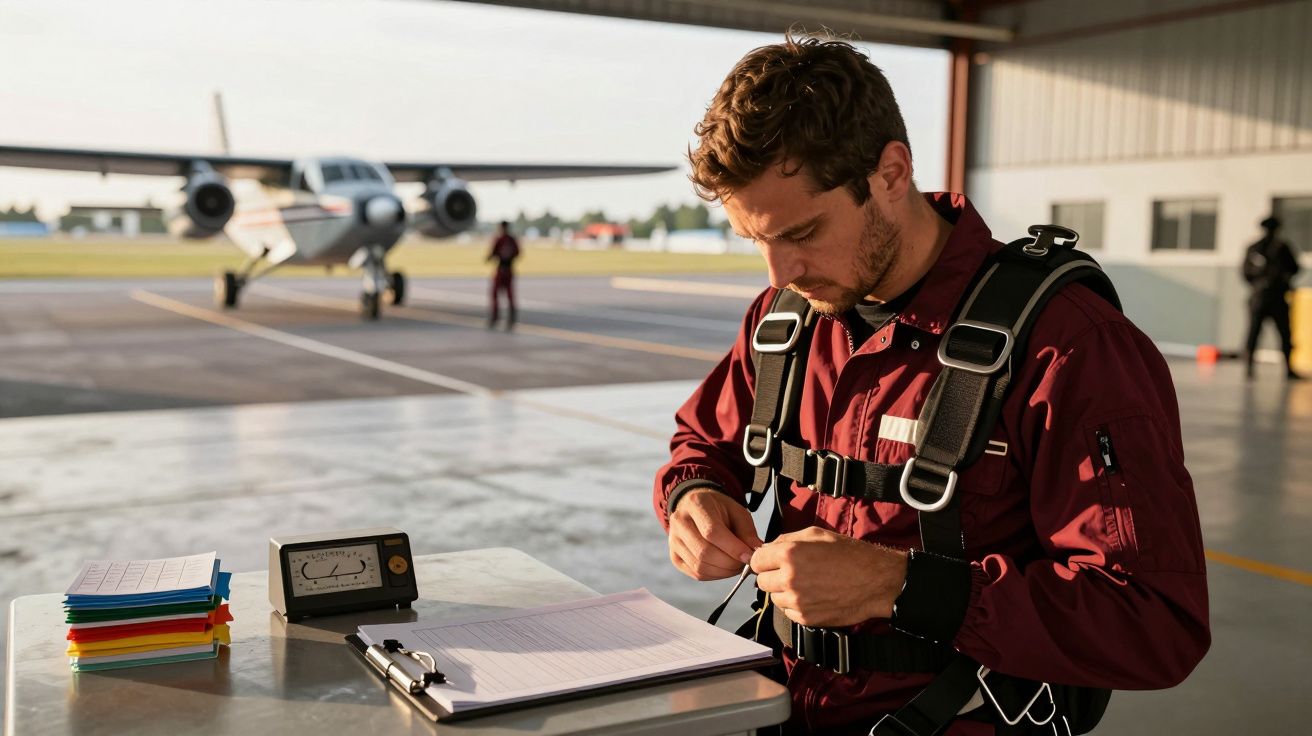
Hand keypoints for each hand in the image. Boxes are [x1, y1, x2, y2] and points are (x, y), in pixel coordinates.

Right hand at [668, 488, 763, 580]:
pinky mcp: (674, 557)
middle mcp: (679, 522)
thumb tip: (755, 553)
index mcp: (696, 505)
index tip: (749, 556)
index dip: (733, 548)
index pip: (712, 532)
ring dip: (724, 572)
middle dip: (730, 563)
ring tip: (737, 566)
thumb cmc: (719, 509)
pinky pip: (696, 573)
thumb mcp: (737, 511)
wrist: (695, 508)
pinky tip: (724, 568)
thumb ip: (747, 531)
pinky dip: (715, 575)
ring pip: (700, 566)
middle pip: (704, 552)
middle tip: (745, 564)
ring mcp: (674, 541)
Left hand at [751, 526, 907, 627]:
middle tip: (791, 572)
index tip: (770, 562)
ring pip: (774, 598)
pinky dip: (796, 605)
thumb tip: (768, 548)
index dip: (763, 560)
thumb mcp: (816, 534)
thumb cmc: (850, 555)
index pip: (755, 561)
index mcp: (789, 554)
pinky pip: (788, 612)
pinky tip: (813, 595)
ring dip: (784, 592)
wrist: (875, 581)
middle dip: (773, 576)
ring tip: (806, 584)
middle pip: (762, 581)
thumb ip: (787, 539)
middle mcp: (790, 579)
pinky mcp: (806, 618)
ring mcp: (797, 601)